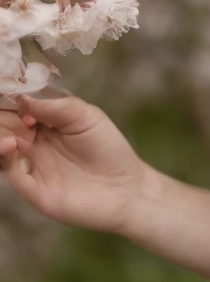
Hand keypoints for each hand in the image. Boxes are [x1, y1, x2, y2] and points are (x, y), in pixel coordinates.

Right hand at [0, 93, 148, 234]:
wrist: (125, 188)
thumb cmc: (108, 148)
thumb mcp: (87, 117)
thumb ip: (57, 107)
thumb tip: (22, 99)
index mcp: (48, 123)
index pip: (20, 108)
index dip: (13, 99)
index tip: (10, 91)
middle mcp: (36, 143)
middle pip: (7, 126)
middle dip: (3, 116)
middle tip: (5, 111)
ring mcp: (33, 165)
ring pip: (4, 148)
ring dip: (0, 135)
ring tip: (9, 132)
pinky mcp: (34, 189)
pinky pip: (11, 172)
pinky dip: (4, 158)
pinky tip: (10, 145)